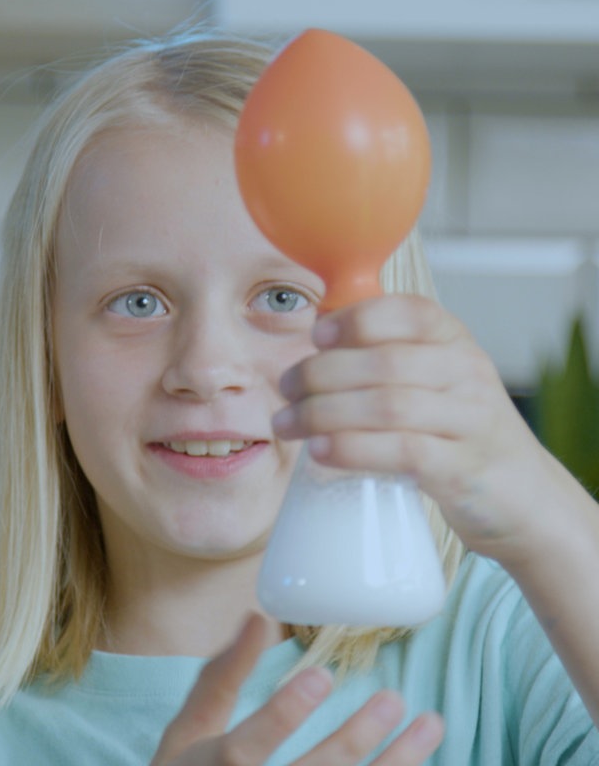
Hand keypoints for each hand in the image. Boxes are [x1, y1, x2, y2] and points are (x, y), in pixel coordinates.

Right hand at [151, 613, 442, 764]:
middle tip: (393, 698)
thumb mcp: (187, 731)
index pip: (246, 748)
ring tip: (430, 726)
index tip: (322, 676)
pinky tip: (419, 762)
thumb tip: (255, 618)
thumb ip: (219, 678)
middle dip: (356, 739)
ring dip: (395, 764)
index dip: (283, 714)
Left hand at [272, 295, 557, 562]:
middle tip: (286, 390)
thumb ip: (385, 355)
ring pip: (387, 406)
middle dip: (320, 374)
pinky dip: (353, 448)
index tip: (314, 337)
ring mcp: (469, 421)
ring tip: (288, 424)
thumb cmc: (456, 430)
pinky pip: (402, 451)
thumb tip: (316, 335)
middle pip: (384, 363)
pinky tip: (320, 451)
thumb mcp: (433, 379)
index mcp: (454, 340)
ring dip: (324, 414)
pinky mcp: (462, 469)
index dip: (355, 320)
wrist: (519, 493)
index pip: (408, 311)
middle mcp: (466, 373)